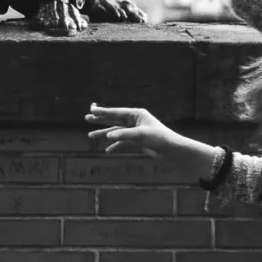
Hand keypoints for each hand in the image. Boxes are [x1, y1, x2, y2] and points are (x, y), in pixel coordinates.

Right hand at [85, 103, 216, 182]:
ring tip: (91, 135)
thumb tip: (108, 135)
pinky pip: (123, 143)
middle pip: (114, 119)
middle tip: (87, 118)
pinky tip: (108, 150)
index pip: (116, 112)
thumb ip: (124, 135)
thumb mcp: (142, 135)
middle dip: (101, 120)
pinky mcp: (138, 142)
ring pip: (116, 132)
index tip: (91, 109)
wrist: (174, 151)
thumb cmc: (161, 139)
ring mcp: (136, 132)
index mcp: (137, 114)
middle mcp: (135, 121)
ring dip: (104, 134)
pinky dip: (115, 146)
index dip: (103, 111)